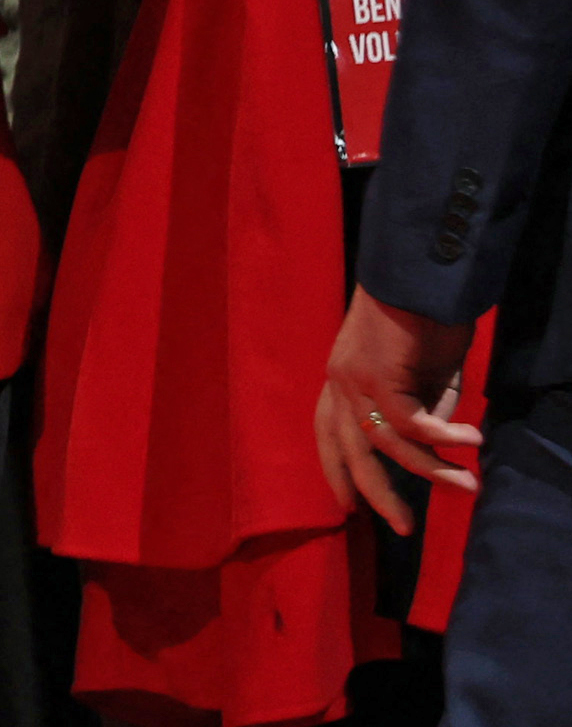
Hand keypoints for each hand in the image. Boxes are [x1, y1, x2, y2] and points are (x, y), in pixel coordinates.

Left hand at [317, 286, 478, 528]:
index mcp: (341, 379)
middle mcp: (338, 382)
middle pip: (350, 452)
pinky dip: (444, 438)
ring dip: (434, 470)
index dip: (336, 469)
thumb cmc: (424, 316)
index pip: (328, 433)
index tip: (348, 506)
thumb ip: (425, 407)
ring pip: (388, 445)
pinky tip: (473, 441)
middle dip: (377, 494)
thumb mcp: (425, 373)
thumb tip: (434, 445)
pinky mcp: (375, 376)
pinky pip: (410, 424)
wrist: (418, 273)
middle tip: (404, 528)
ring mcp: (352, 380)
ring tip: (470, 486)